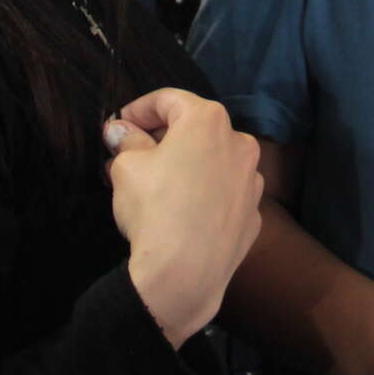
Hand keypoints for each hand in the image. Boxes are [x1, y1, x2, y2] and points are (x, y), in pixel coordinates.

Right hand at [106, 88, 262, 346]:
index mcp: (208, 120)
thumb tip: (120, 131)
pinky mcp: (254, 216)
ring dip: (187, 167)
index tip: (120, 126)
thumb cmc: (154, 208)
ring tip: (157, 188)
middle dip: (162, 139)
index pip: (169, 100)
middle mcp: (240, 143)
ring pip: (213, 163)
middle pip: (195, 130)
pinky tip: (182, 215)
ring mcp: (252, 182)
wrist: (185, 274)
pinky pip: (223, 196)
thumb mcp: (127, 167)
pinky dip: (204, 196)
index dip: (139, 109)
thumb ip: (127, 141)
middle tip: (132, 156)